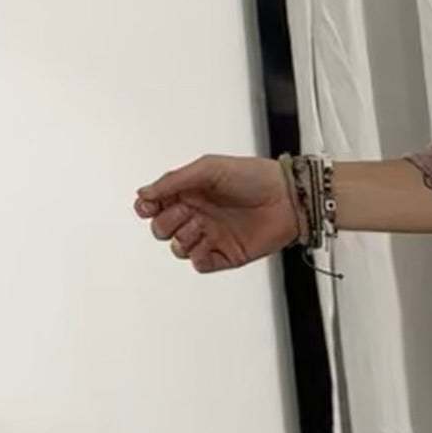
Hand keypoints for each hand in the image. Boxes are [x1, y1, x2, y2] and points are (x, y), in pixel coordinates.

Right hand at [134, 154, 299, 272]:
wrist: (287, 198)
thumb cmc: (254, 177)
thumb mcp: (208, 168)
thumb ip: (173, 181)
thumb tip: (144, 193)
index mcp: (190, 192)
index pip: (155, 205)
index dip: (147, 207)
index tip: (149, 205)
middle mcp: (198, 214)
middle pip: (162, 229)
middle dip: (166, 222)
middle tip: (186, 211)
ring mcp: (211, 236)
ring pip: (178, 248)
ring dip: (183, 238)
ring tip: (201, 225)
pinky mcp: (225, 255)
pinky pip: (200, 264)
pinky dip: (198, 257)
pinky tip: (207, 244)